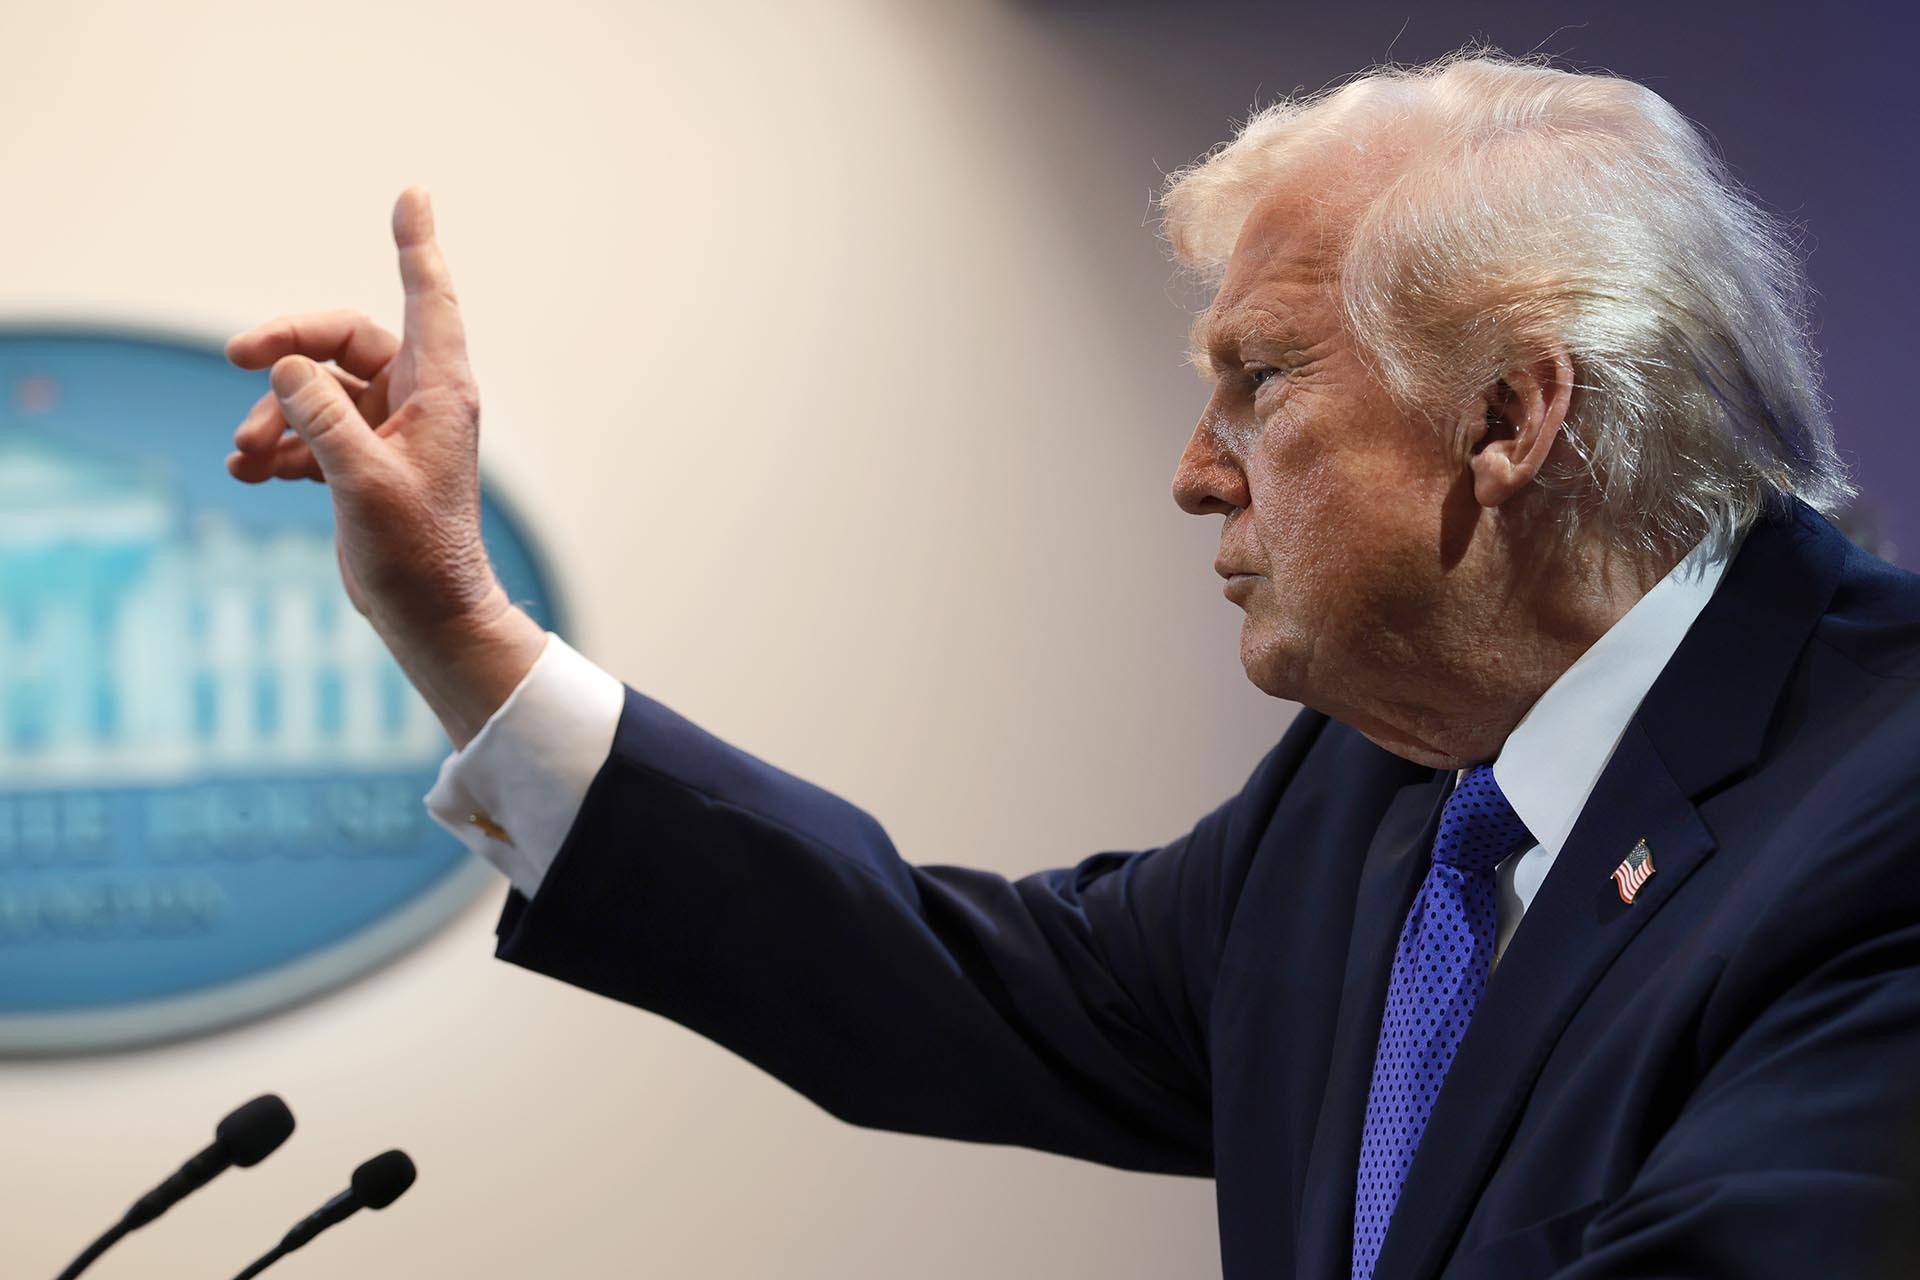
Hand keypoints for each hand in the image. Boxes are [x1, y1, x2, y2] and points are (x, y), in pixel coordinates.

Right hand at [225, 188, 544, 746]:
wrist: (426, 615)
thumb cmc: (416, 553)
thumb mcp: (363, 481)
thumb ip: (324, 420)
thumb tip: (288, 367)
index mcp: (440, 391)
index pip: (427, 299)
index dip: (416, 245)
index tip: (411, 195)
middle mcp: (418, 401)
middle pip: (345, 340)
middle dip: (289, 348)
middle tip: (238, 358)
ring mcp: (389, 431)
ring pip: (319, 389)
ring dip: (274, 412)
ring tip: (245, 452)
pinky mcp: (363, 462)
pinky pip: (312, 429)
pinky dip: (278, 444)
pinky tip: (248, 472)